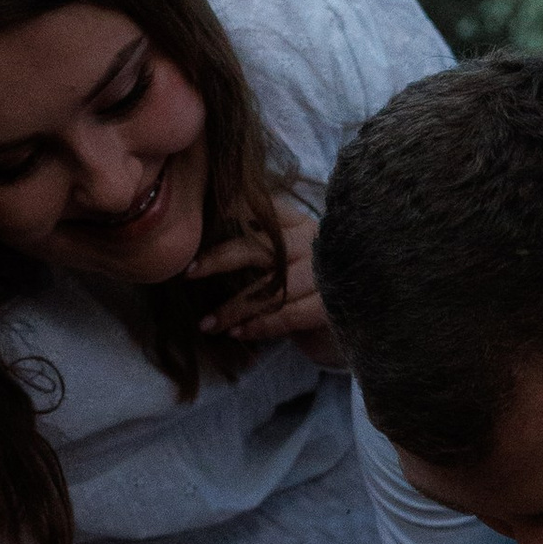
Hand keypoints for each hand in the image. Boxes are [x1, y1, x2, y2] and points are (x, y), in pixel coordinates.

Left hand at [197, 198, 340, 362]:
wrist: (352, 326)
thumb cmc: (304, 292)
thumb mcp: (281, 262)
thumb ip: (253, 249)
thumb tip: (198, 250)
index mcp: (298, 223)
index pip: (262, 210)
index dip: (229, 214)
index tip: (198, 226)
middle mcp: (313, 242)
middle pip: (261, 245)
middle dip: (221, 258)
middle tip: (189, 272)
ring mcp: (325, 274)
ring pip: (270, 286)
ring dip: (234, 308)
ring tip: (207, 324)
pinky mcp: (332, 305)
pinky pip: (288, 315)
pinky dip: (259, 326)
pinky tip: (238, 333)